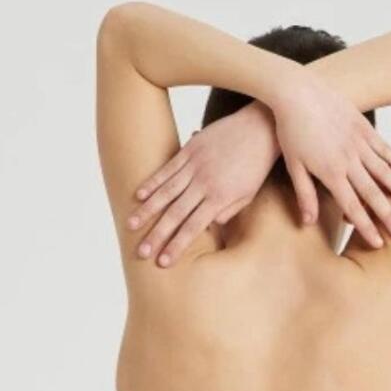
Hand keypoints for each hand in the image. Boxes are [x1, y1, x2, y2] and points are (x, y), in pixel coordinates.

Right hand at [125, 101, 277, 266]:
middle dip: (157, 235)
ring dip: (147, 211)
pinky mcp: (190, 150)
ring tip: (131, 226)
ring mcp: (194, 165)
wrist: (259, 128)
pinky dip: (152, 182)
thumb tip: (206, 228)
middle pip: (175, 214)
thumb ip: (227, 212)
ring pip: (166, 192)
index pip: (194, 227)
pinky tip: (138, 195)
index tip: (164, 262)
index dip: (177, 245)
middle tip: (141, 252)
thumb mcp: (248, 195)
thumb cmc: (255, 166)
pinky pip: (167, 168)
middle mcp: (204, 183)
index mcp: (219, 198)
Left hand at [270, 73, 390, 246]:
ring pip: (384, 172)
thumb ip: (304, 195)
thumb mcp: (294, 166)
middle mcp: (348, 160)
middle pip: (372, 194)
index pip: (351, 206)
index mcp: (330, 173)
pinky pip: (385, 148)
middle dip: (388, 216)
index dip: (365, 226)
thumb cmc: (290, 130)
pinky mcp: (363, 127)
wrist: (296, 91)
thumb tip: (308, 223)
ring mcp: (358, 143)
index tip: (378, 243)